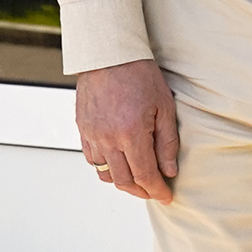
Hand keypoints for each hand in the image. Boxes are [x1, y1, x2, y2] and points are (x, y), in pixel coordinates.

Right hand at [75, 61, 180, 204]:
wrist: (109, 54)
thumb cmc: (140, 76)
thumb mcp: (164, 107)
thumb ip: (167, 143)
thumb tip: (169, 171)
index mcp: (131, 134)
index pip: (145, 175)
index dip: (157, 190)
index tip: (166, 196)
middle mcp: (108, 139)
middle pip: (124, 181)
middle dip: (141, 191)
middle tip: (155, 190)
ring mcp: (92, 135)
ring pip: (105, 174)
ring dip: (123, 182)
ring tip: (138, 179)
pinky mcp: (82, 129)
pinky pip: (92, 159)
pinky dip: (106, 167)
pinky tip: (119, 163)